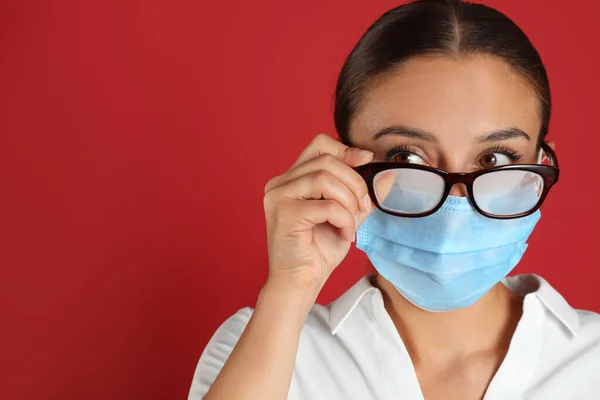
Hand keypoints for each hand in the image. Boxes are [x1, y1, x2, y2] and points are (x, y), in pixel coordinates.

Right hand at [262, 134, 374, 294]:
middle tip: (364, 207)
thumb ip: (362, 194)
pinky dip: (343, 219)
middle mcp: (280, 183)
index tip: (367, 161)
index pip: (319, 145)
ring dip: (349, 202)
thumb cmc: (319, 251)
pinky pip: (326, 205)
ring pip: (325, 178)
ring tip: (351, 223)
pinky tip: (343, 235)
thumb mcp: (347, 216)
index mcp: (291, 179)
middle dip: (355, 182)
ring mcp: (278, 196)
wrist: (301, 283)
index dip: (346, 149)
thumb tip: (389, 174)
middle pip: (326, 160)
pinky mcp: (284, 213)